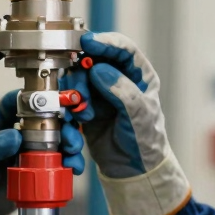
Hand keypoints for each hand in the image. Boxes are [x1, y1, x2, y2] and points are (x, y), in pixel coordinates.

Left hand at [0, 91, 83, 214]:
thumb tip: (14, 136)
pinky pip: (59, 157)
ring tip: (72, 153)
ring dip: (71, 140)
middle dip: (63, 122)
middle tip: (69, 136)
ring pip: (58, 134)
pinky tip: (73, 167)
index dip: (38, 98)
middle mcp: (17, 126)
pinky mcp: (38, 162)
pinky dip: (70, 160)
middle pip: (47, 114)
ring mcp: (30, 144)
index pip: (20, 98)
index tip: (53, 104)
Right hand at [61, 33, 188, 214]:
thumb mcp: (139, 116)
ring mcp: (100, 95)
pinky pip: (70, 106)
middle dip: (81, 80)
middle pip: (90, 64)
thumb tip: (99, 70)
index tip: (87, 43)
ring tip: (82, 119)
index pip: (121, 49)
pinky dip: (68, 119)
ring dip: (73, 100)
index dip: (104, 42)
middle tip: (80, 99)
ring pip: (77, 83)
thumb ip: (121, 90)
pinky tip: (74, 135)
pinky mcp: (86, 110)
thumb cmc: (146, 142)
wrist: (134, 172)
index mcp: (137, 75)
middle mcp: (117, 80)